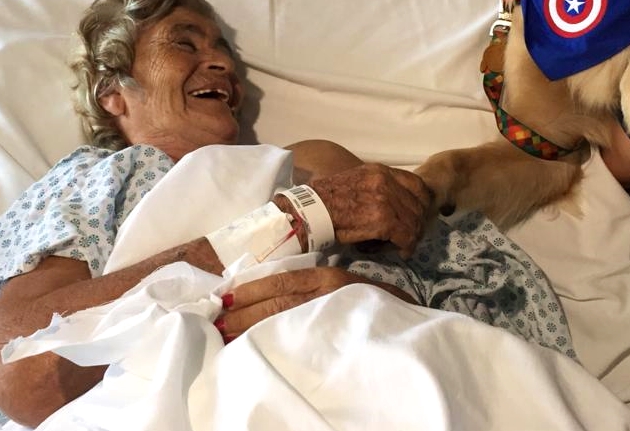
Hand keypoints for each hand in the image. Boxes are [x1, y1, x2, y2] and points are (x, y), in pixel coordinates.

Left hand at [215, 267, 413, 339]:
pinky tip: (251, 350)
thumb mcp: (352, 290)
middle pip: (273, 301)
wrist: (417, 328)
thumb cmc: (382, 308)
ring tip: (222, 335)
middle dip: (240, 312)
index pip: (280, 281)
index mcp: (327, 278)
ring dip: (247, 328)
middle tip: (212, 320)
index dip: (250, 288)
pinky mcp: (334, 338)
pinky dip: (269, 344)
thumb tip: (282, 294)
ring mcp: (329, 316)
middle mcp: (325, 293)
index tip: (223, 296)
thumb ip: (321, 289)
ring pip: (278, 320)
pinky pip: (294, 343)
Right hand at [309, 163, 431, 257]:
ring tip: (404, 245)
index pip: (416, 184)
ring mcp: (386, 200)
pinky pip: (406, 236)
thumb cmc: (326, 200)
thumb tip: (393, 202)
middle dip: (417, 222)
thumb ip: (377, 187)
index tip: (418, 214)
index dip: (421, 202)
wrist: (311, 211)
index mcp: (379, 171)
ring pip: (414, 222)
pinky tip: (401, 251)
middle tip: (411, 235)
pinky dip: (406, 246)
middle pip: (418, 205)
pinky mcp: (383, 220)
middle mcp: (386, 182)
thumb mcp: (356, 182)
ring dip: (412, 237)